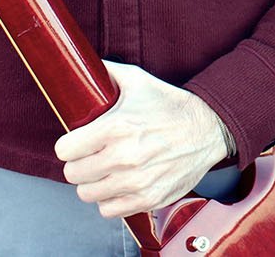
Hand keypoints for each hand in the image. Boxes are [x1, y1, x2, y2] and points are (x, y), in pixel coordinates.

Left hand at [56, 62, 232, 217]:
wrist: (210, 129)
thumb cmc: (171, 106)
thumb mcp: (138, 81)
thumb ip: (106, 73)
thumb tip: (81, 65)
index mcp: (116, 128)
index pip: (65, 150)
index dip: (69, 144)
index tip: (77, 142)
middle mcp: (123, 158)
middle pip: (73, 174)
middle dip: (79, 163)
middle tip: (92, 156)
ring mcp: (136, 182)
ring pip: (87, 194)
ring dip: (93, 183)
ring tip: (104, 171)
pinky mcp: (148, 199)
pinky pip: (109, 210)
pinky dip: (110, 199)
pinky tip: (119, 184)